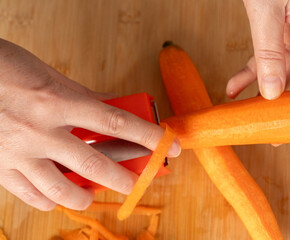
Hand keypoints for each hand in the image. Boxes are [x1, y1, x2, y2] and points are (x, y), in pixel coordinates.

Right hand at [0, 39, 180, 210]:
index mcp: (61, 102)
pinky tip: (58, 197)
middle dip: (124, 178)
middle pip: (96, 163)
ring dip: (85, 196)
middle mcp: (43, 129)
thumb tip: (117, 105)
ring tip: (93, 193)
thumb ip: (87, 96)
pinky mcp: (1, 165)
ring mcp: (20, 151)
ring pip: (61, 189)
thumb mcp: (54, 77)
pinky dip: (49, 201)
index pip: (117, 123)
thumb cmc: (11, 69)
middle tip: (135, 182)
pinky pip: (30, 195)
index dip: (149, 136)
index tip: (169, 146)